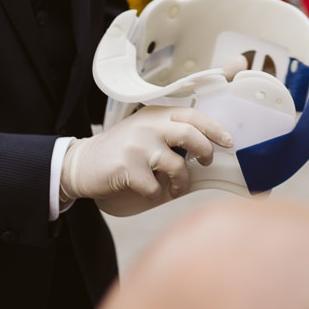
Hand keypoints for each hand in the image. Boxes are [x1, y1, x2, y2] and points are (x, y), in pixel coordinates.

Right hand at [61, 106, 229, 216]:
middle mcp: (147, 126)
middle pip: (190, 134)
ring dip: (182, 182)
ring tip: (178, 188)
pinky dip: (157, 194)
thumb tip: (206, 146)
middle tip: (206, 162)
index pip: (192, 115)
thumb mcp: (146, 131)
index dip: (214, 128)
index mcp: (155, 114)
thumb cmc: (121, 150)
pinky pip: (155, 186)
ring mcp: (136, 146)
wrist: (81, 163)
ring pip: (176, 164)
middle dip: (205, 151)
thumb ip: (170, 132)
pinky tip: (150, 192)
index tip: (228, 141)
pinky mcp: (126, 167)